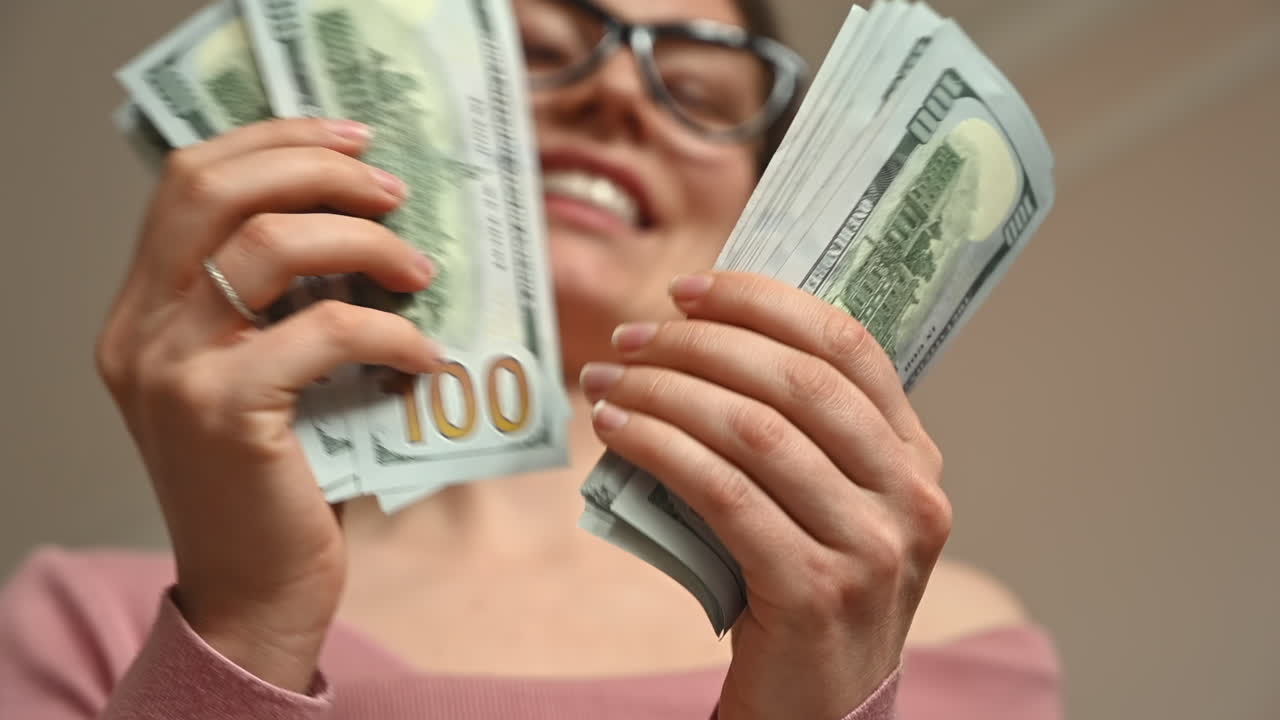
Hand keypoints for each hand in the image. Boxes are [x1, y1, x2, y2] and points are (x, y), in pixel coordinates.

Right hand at [95, 118, 439, 691]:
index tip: (353, 139)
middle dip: (319, 168)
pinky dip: (391, 331)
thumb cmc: (279, 483)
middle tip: (395, 189)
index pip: (189, 180)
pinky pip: (326, 331)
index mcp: (142, 310)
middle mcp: (139, 329)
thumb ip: (285, 302)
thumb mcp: (265, 376)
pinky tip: (426, 355)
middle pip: (216, 189)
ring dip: (364, 241)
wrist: (255, 595)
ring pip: (269, 246)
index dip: (275, 140)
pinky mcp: (223, 412)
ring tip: (421, 268)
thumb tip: (374, 223)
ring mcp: (171, 369)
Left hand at [581, 272, 950, 719]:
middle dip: (700, 345)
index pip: (848, 346)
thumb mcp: (831, 507)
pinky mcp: (814, 592)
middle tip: (630, 340)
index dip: (764, 302)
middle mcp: (911, 497)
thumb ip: (800, 434)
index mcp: (917, 459)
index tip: (689, 290)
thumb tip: (699, 343)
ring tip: (607, 382)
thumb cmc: (807, 596)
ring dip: (666, 392)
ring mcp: (870, 548)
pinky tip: (617, 432)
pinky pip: (723, 493)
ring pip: (754, 432)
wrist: (819, 715)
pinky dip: (661, 449)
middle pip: (796, 380)